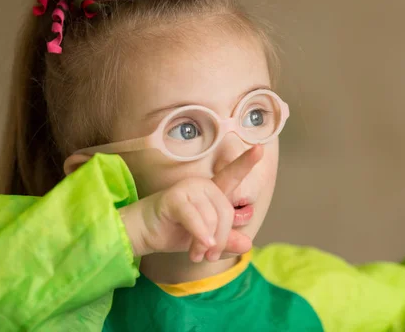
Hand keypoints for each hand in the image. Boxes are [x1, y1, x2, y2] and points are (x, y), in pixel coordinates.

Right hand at [120, 145, 263, 261]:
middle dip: (221, 239)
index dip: (246, 162)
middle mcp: (203, 185)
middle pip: (226, 212)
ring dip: (207, 243)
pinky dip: (200, 236)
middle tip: (209, 255)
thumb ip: (226, 241)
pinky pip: (195, 219)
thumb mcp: (206, 240)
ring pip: (212, 218)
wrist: (143, 233)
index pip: (232, 175)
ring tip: (196, 254)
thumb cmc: (175, 231)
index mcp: (213, 192)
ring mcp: (188, 188)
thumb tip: (248, 244)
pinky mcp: (174, 198)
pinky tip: (198, 250)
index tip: (260, 148)